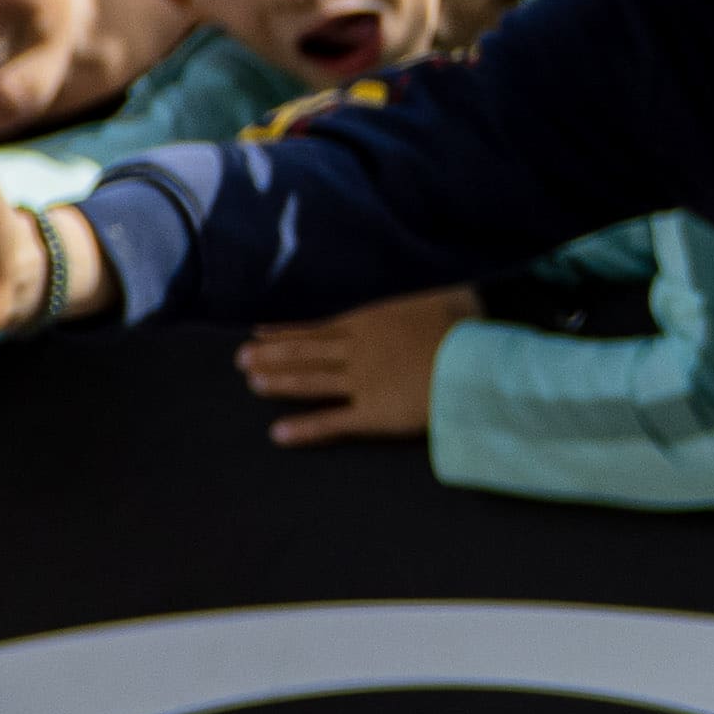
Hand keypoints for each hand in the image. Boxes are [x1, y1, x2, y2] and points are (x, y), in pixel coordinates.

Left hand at [240, 288, 468, 446]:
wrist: (473, 364)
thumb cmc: (466, 326)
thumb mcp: (445, 294)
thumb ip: (427, 292)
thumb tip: (432, 279)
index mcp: (371, 321)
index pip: (319, 327)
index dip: (287, 330)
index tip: (258, 331)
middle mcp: (357, 350)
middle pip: (306, 353)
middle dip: (271, 355)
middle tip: (240, 360)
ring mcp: (361, 383)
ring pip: (311, 382)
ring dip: (280, 383)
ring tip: (253, 384)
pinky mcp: (372, 414)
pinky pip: (333, 422)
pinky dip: (306, 428)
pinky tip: (279, 434)